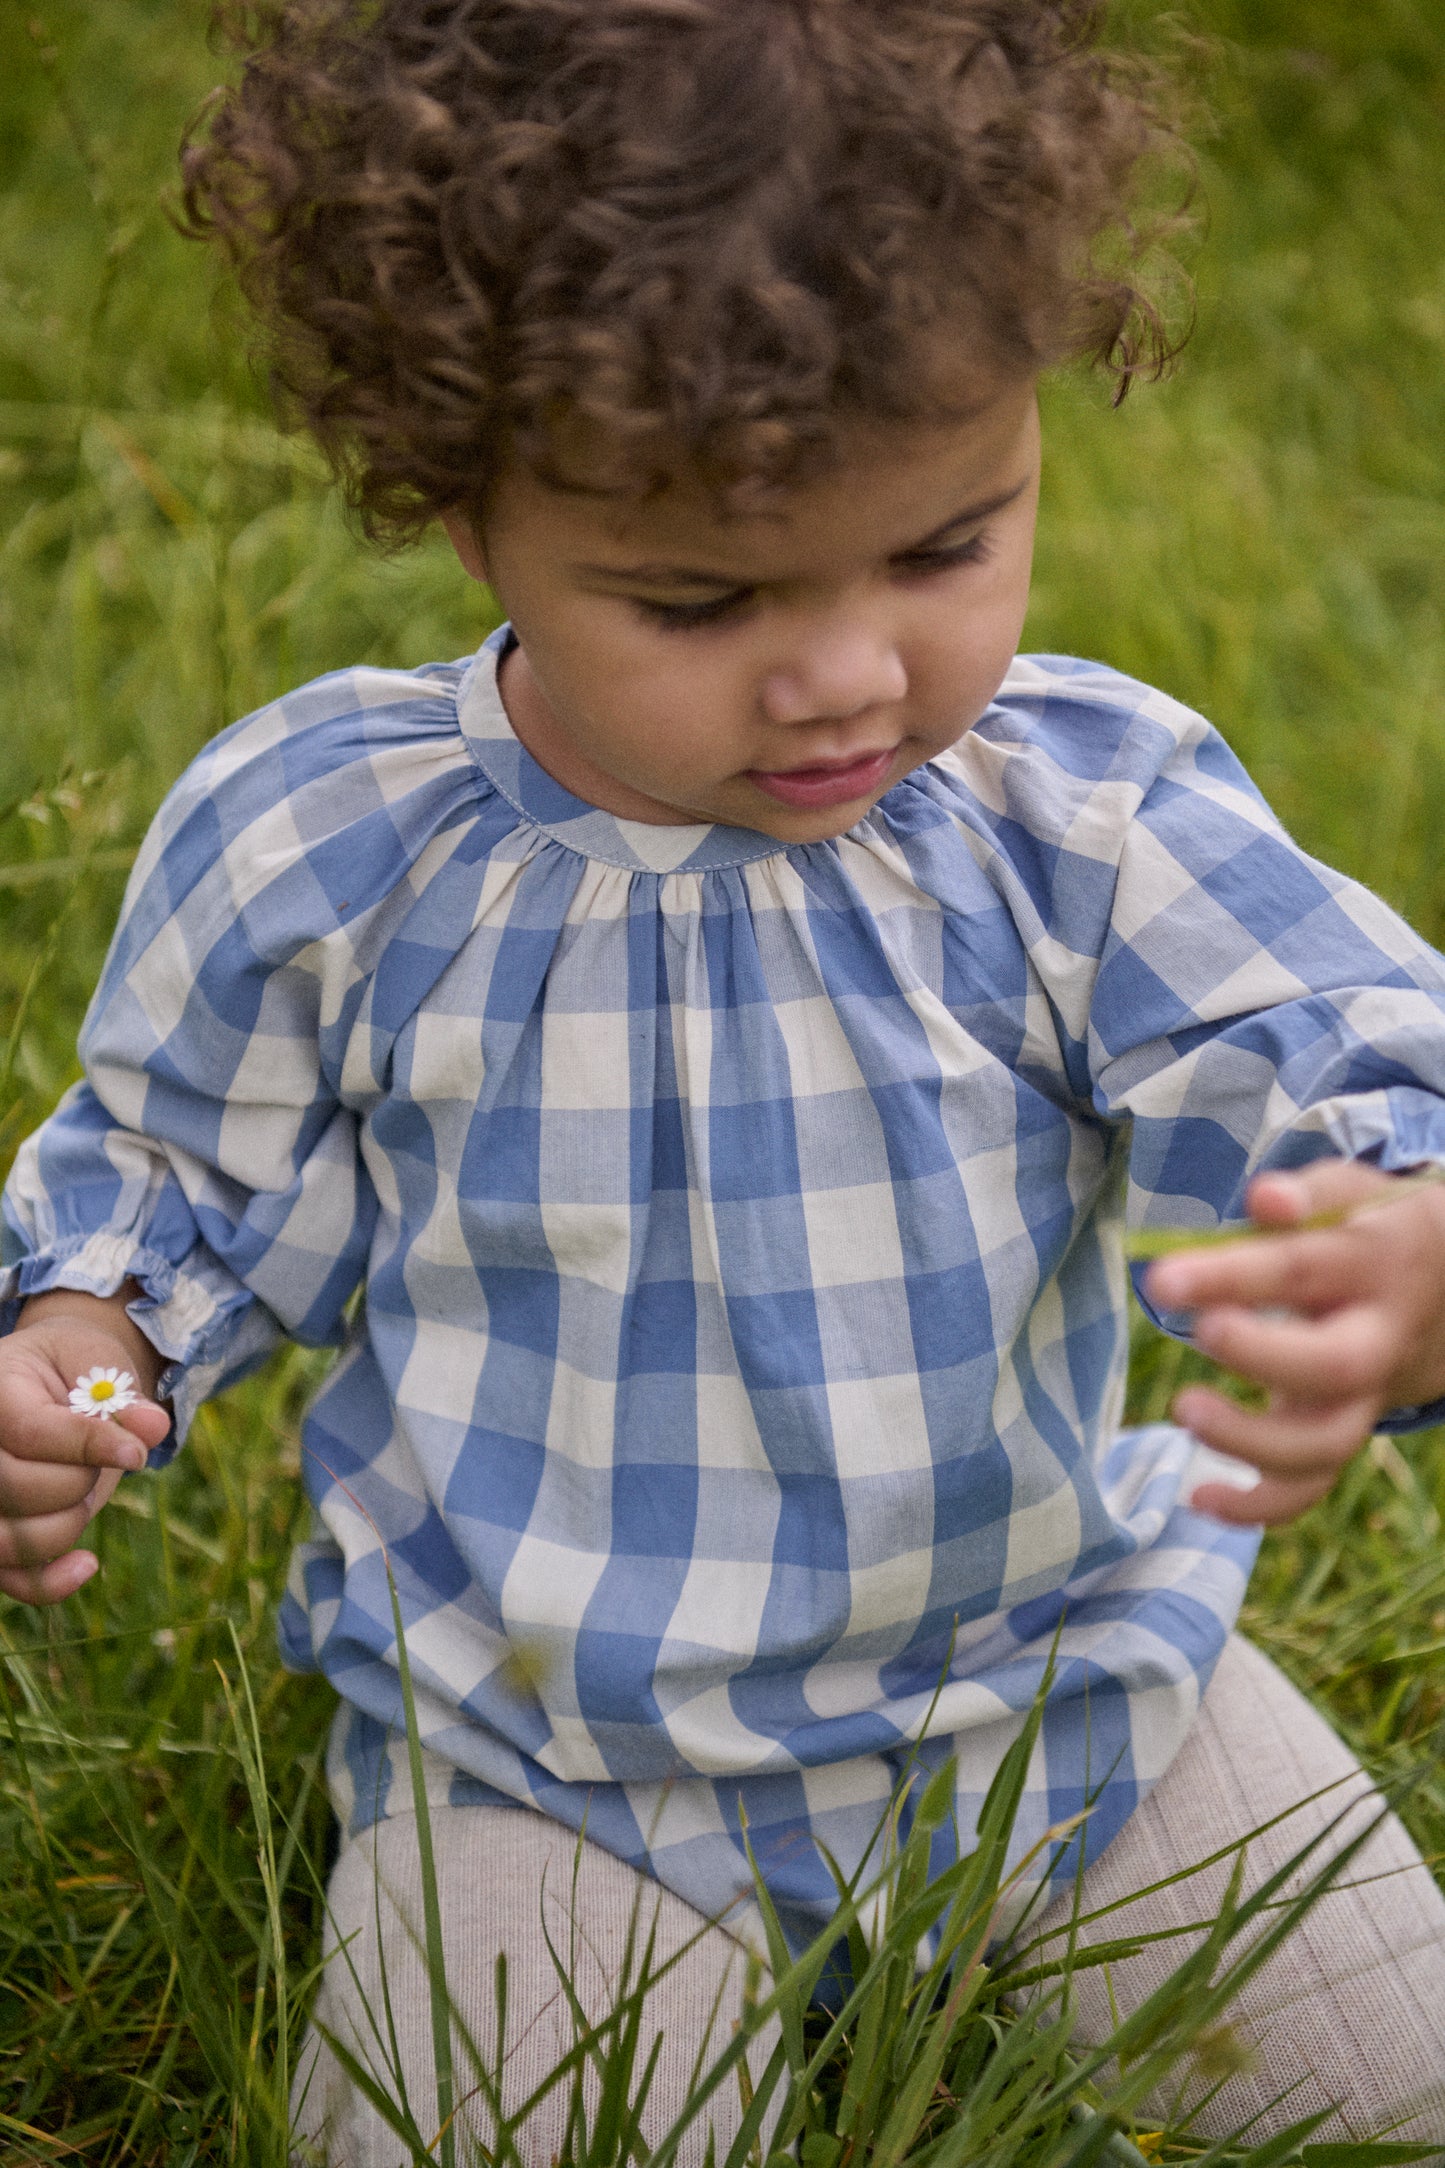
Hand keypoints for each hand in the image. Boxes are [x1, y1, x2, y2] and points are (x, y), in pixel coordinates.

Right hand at [0, 1289, 170, 1604]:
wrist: (55, 1382)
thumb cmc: (75, 1367)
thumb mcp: (99, 1363)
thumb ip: (123, 1396)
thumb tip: (153, 1426)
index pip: (29, 1432)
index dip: (86, 1445)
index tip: (136, 1454)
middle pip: (16, 1487)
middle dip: (77, 1481)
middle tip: (105, 1456)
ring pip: (9, 1540)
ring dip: (66, 1524)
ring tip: (87, 1491)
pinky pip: (10, 1578)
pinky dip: (49, 1583)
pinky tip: (87, 1565)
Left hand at [1143, 1160, 1444, 1526]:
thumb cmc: (1372, 1232)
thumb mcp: (1356, 1197)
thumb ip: (1310, 1197)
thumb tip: (1265, 1198)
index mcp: (1372, 1267)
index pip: (1302, 1270)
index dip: (1235, 1275)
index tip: (1164, 1279)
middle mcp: (1376, 1338)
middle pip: (1334, 1366)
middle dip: (1261, 1357)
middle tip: (1202, 1333)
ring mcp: (1364, 1396)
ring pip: (1327, 1441)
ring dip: (1253, 1440)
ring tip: (1184, 1410)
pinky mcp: (1342, 1431)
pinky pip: (1313, 1485)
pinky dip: (1259, 1507)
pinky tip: (1200, 1497)